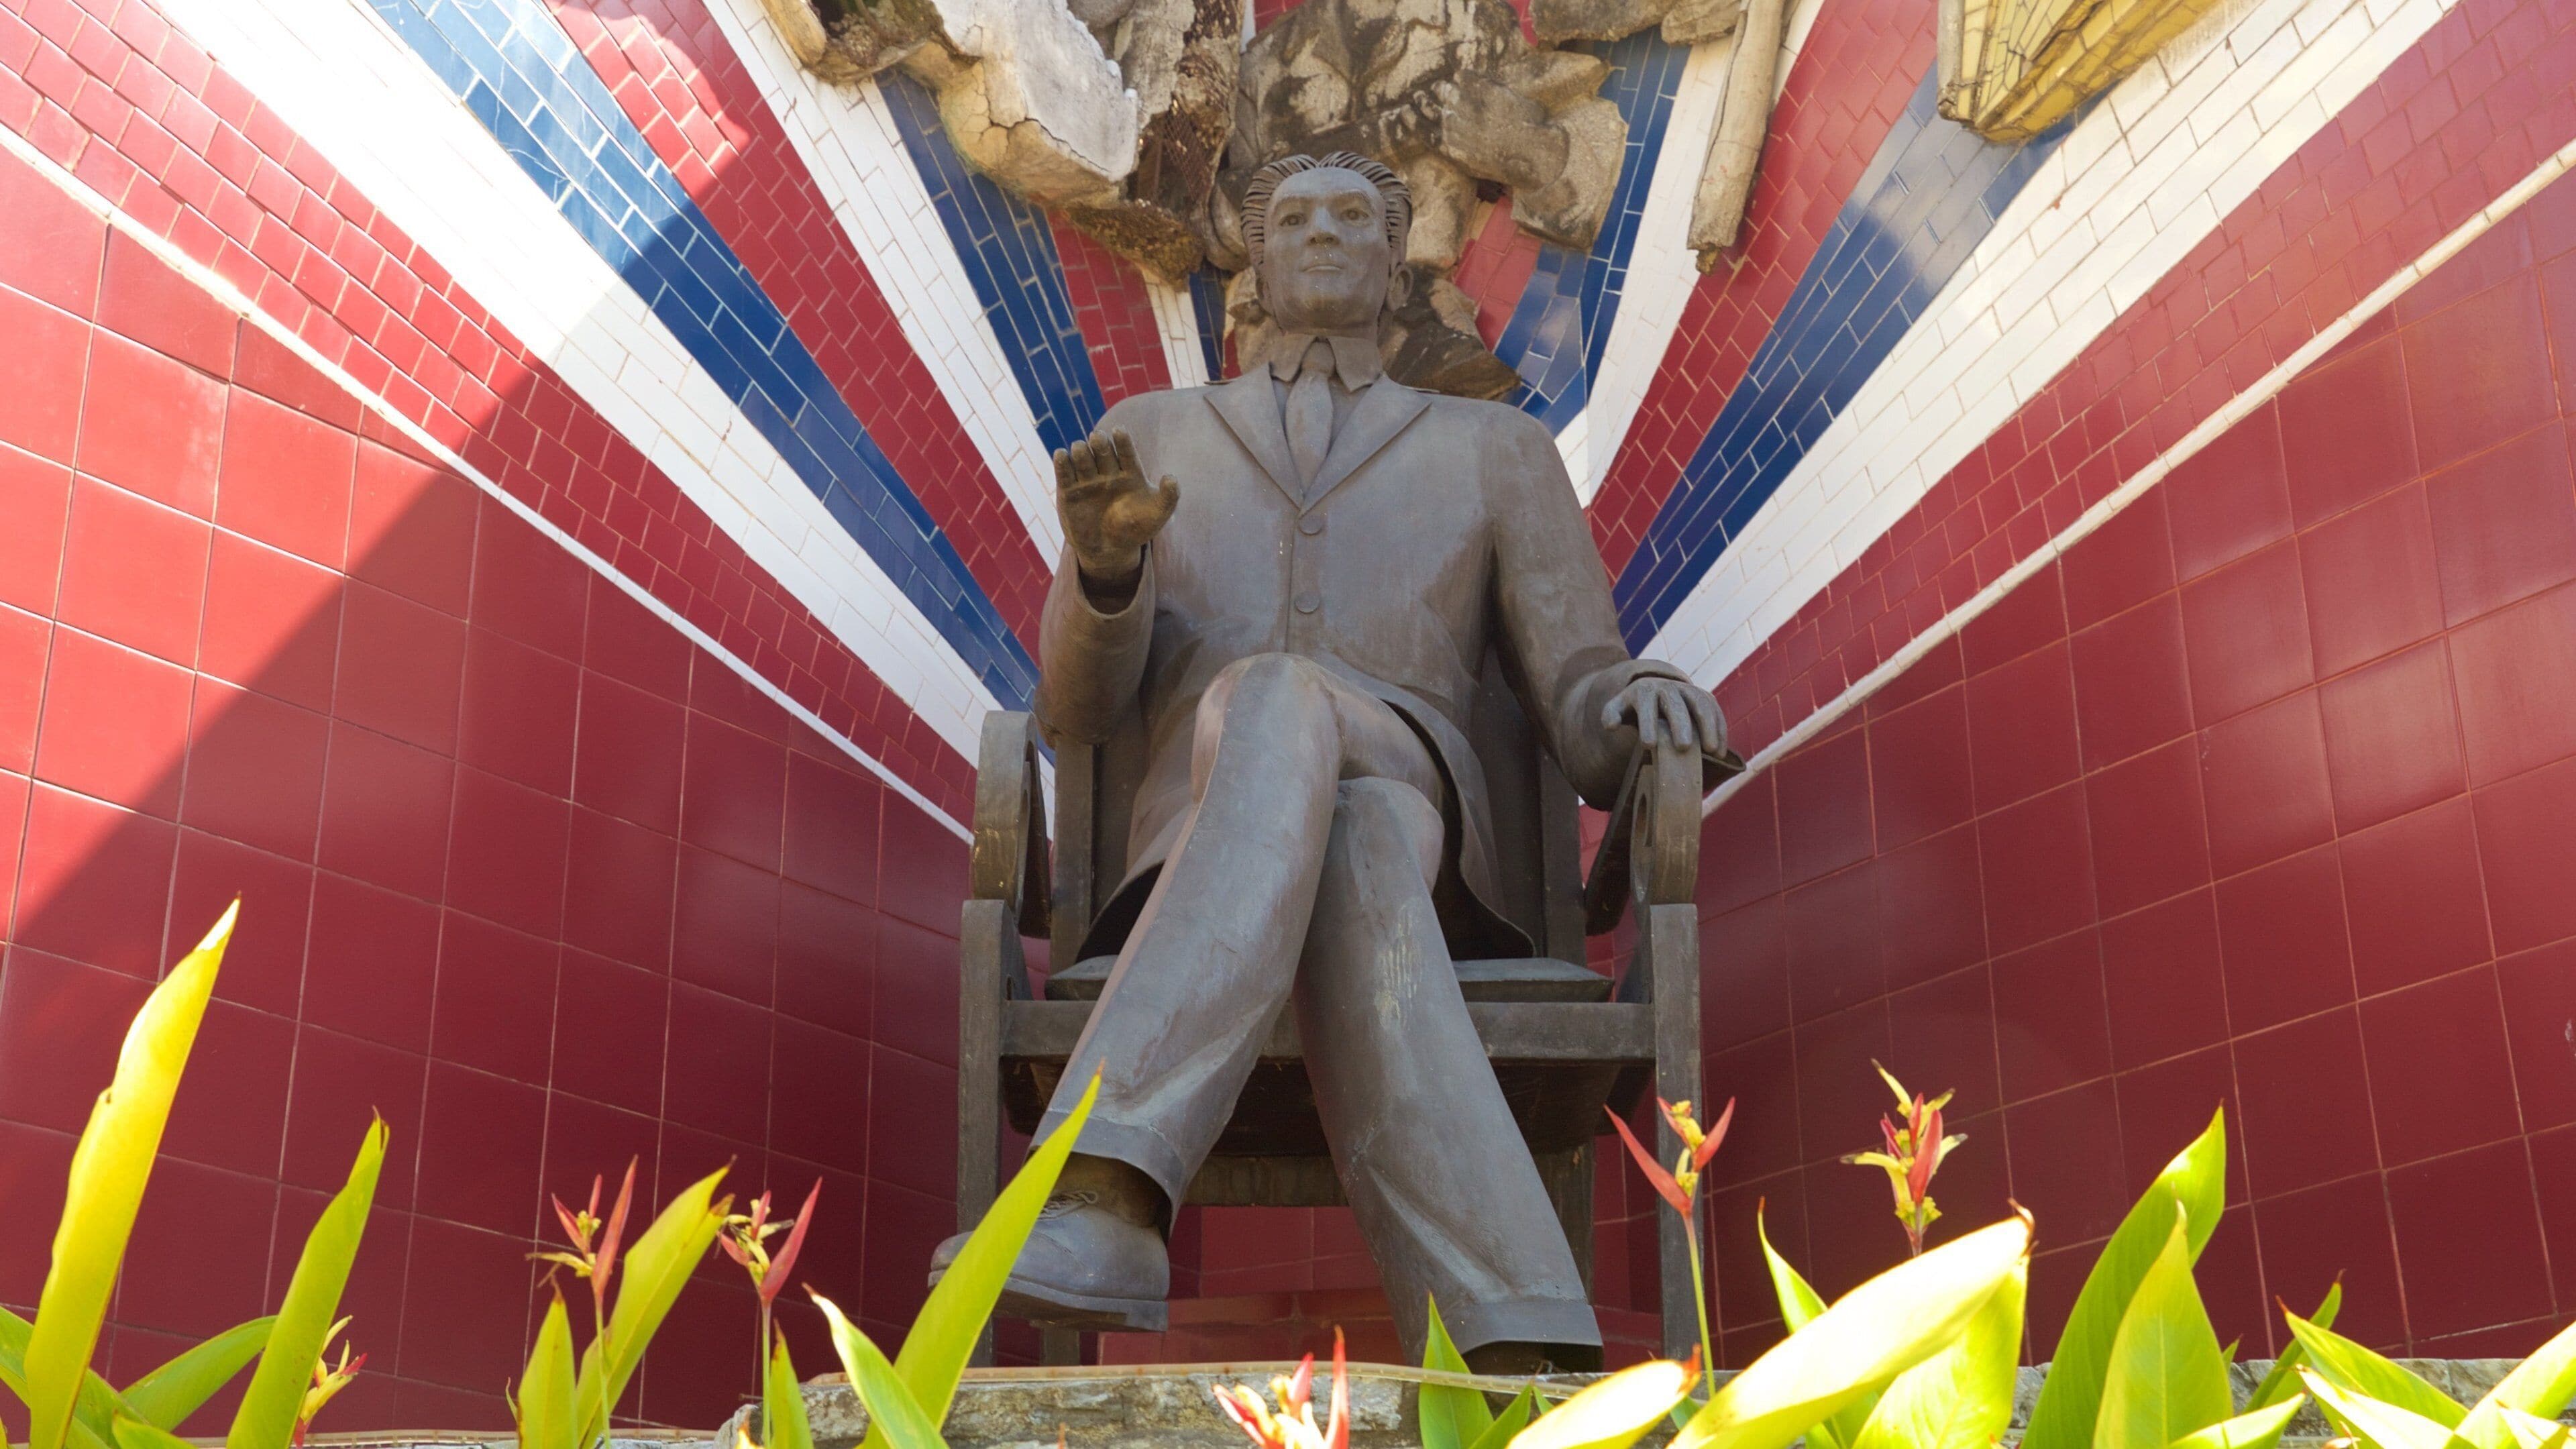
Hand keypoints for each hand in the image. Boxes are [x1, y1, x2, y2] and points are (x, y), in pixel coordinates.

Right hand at [1055, 428, 1178, 586]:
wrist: (1109, 551)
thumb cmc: (1135, 531)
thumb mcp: (1156, 515)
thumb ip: (1168, 497)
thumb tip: (1171, 478)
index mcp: (1130, 473)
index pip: (1126, 452)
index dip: (1123, 441)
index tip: (1119, 431)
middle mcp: (1108, 472)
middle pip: (1102, 450)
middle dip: (1100, 443)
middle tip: (1098, 438)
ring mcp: (1087, 480)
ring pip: (1082, 457)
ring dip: (1080, 450)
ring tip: (1081, 449)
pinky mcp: (1068, 490)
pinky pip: (1064, 472)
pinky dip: (1062, 462)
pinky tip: (1062, 455)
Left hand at [1601, 676, 1722, 754]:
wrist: (1653, 691)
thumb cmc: (1633, 708)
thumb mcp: (1618, 708)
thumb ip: (1611, 715)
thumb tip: (1610, 725)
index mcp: (1644, 690)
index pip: (1646, 705)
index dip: (1648, 723)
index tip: (1648, 745)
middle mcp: (1668, 687)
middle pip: (1676, 704)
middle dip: (1680, 725)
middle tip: (1682, 748)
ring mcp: (1688, 690)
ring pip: (1701, 705)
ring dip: (1708, 727)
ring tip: (1711, 751)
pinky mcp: (1704, 696)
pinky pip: (1714, 710)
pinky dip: (1720, 729)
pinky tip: (1720, 752)